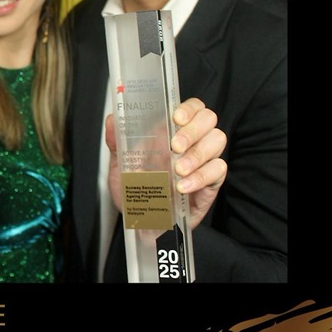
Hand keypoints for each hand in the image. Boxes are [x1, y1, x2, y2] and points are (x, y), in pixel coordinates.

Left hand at [106, 97, 226, 228]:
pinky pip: (218, 170)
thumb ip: (116, 143)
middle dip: (193, 130)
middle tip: (174, 147)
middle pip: (208, 119)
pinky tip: (182, 187)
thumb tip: (112, 119)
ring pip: (217, 140)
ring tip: (177, 170)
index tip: (176, 118)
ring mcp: (203, 161)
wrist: (143, 224)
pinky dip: (201, 177)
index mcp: (169, 132)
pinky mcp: (211, 182)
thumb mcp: (119, 167)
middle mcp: (190, 142)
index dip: (188, 108)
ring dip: (197, 154)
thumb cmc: (134, 192)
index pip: (190, 107)